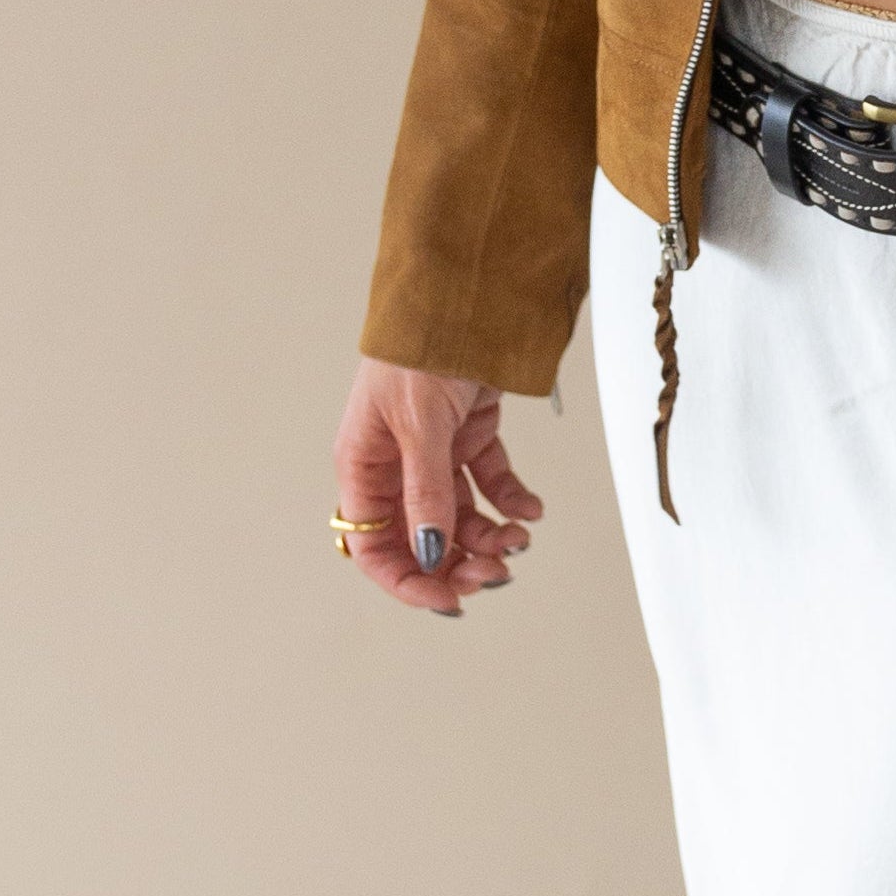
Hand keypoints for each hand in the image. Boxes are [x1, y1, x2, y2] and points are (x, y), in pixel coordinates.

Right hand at [332, 357, 539, 618]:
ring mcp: (433, 452)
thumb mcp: (420, 426)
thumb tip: (431, 553)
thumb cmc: (420, 350)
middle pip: (421, 539)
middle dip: (458, 563)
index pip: (374, 546)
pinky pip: (489, 483)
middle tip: (495, 574)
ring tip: (520, 538)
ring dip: (489, 537)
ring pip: (458, 517)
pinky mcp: (468, 436)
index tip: (447, 598)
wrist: (464, 296)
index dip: (407, 580)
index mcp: (363, 467)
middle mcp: (395, 466)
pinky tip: (531, 509)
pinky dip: (511, 501)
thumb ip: (426, 493)